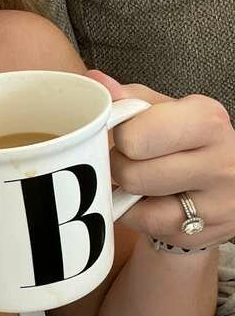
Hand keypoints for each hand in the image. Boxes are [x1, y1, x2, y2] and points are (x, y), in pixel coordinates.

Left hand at [85, 70, 234, 247]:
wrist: (223, 184)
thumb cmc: (185, 141)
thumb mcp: (167, 111)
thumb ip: (130, 98)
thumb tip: (94, 81)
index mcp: (207, 120)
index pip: (136, 135)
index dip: (121, 135)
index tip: (129, 135)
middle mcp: (220, 162)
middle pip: (131, 172)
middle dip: (121, 165)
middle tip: (131, 160)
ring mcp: (214, 204)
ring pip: (135, 202)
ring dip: (125, 190)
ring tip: (140, 179)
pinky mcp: (199, 234)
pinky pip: (141, 225)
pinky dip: (134, 213)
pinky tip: (148, 201)